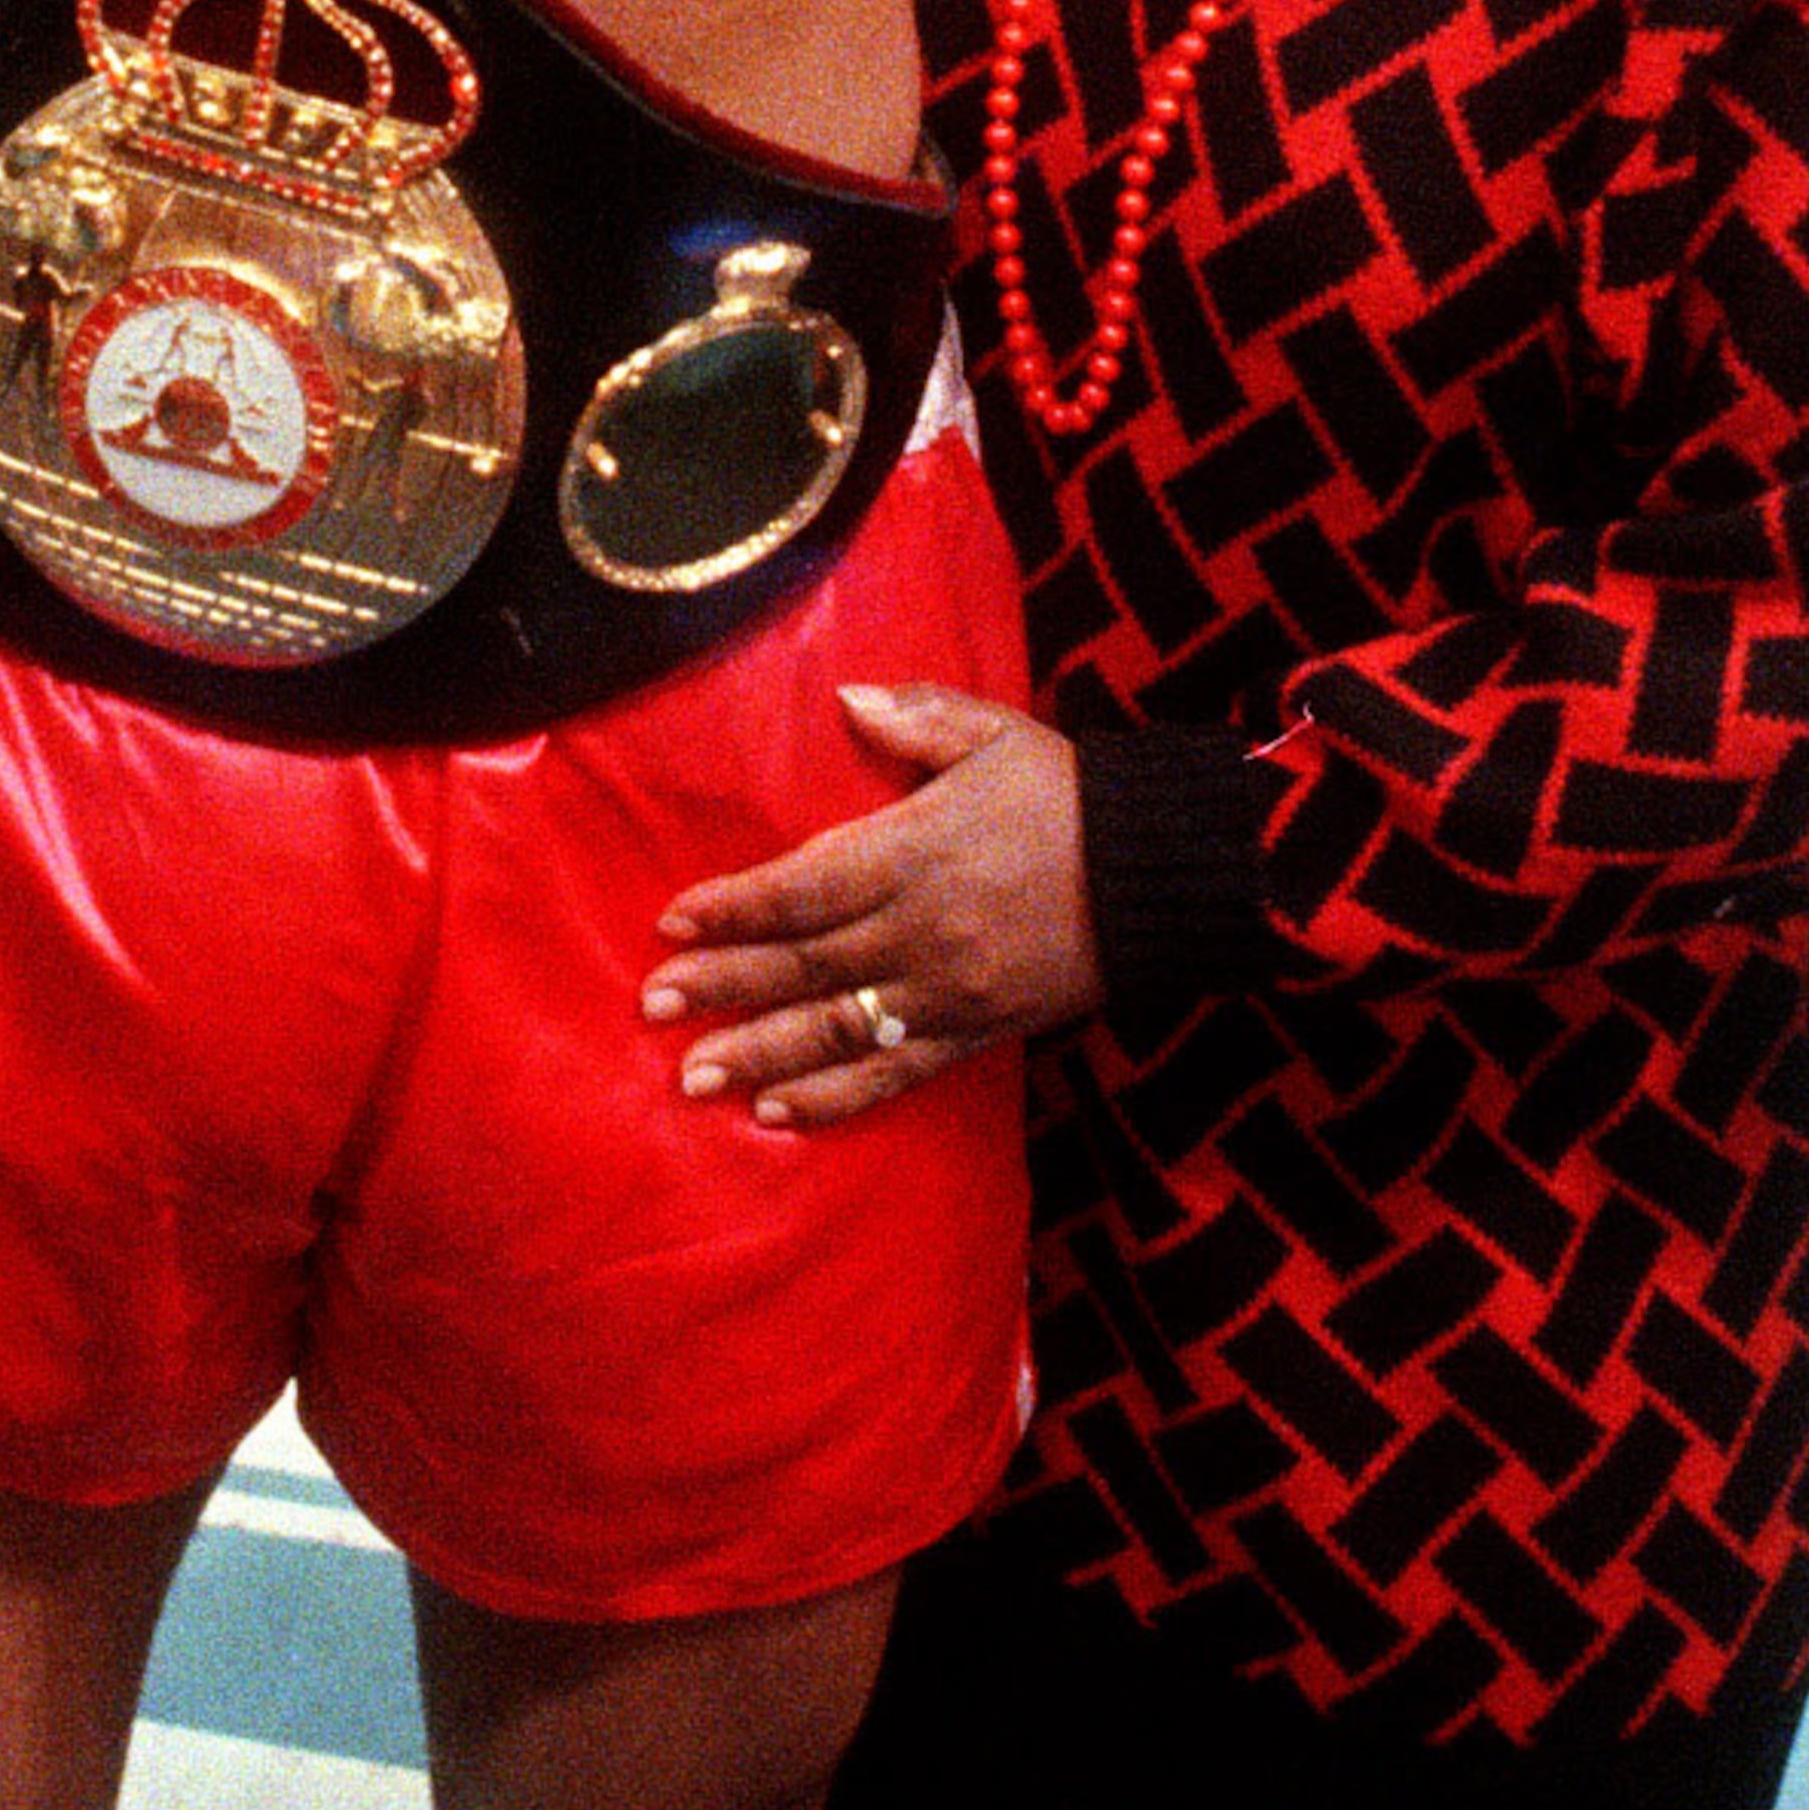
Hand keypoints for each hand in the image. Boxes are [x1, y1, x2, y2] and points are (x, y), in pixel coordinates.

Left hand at [638, 689, 1099, 1126]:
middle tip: (651, 1005)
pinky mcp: (975, 1033)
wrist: (1157, 875)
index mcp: (915, 852)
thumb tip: (845, 697)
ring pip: (837, 1029)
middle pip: (804, 965)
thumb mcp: (993, 733)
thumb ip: (914, 715)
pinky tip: (778, 1112)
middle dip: (722, 985)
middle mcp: (921, 929)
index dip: (734, 907)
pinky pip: (895, 1073)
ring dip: (759, 1053)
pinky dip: (835, 1098)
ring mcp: (946, 991)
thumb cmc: (1066, 795)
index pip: (804, 886)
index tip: (672, 920)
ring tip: (691, 1076)